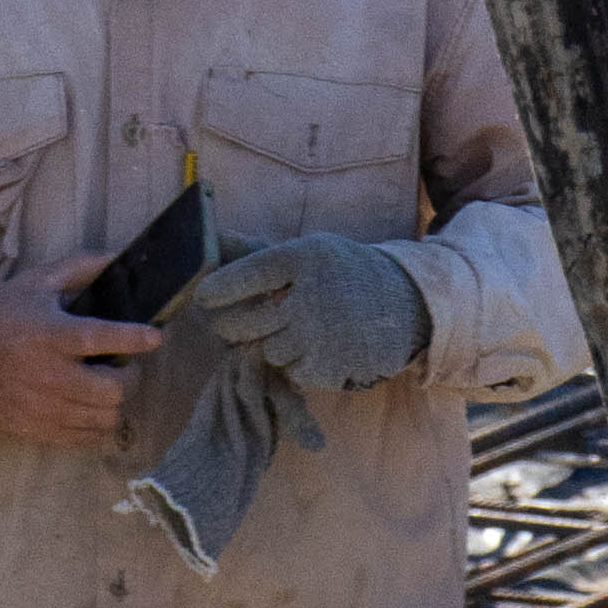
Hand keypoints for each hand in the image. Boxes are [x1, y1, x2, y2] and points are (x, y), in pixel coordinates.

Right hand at [0, 253, 162, 452]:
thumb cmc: (2, 318)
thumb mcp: (36, 283)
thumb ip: (77, 268)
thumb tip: (115, 258)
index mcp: (52, 334)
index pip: (104, 337)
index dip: (135, 338)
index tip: (154, 337)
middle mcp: (52, 374)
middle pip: (114, 388)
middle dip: (128, 376)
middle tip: (122, 367)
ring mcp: (47, 407)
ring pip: (106, 417)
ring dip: (114, 402)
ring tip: (105, 387)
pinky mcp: (42, 430)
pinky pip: (89, 438)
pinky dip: (98, 425)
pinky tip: (91, 408)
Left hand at [181, 233, 430, 397]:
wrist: (406, 306)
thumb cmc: (346, 274)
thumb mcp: (309, 251)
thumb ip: (258, 252)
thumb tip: (208, 235)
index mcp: (302, 259)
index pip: (247, 275)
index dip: (219, 288)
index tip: (202, 298)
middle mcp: (309, 296)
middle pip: (244, 322)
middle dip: (228, 325)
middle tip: (225, 323)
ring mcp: (319, 335)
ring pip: (266, 350)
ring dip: (271, 344)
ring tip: (291, 330)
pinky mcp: (328, 367)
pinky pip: (290, 371)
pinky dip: (296, 363)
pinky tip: (313, 347)